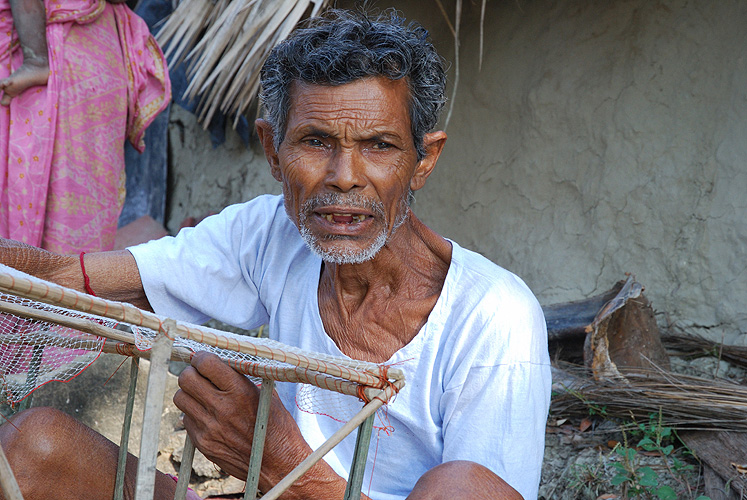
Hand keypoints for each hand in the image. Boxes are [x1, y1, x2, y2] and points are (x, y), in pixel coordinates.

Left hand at [173, 352, 338, 494]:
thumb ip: (244, 378)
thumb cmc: (278, 427)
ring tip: (203, 395)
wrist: (278, 464)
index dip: (202, 358)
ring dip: (190, 393)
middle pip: (186, 379)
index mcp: (240, 392)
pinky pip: (187, 420)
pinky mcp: (203, 444)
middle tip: (200, 375)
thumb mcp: (266, 395)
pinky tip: (209, 416)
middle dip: (191, 372)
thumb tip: (226, 363)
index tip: (204, 359)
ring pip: (181, 398)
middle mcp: (221, 408)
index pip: (206, 364)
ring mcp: (209, 428)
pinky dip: (194, 414)